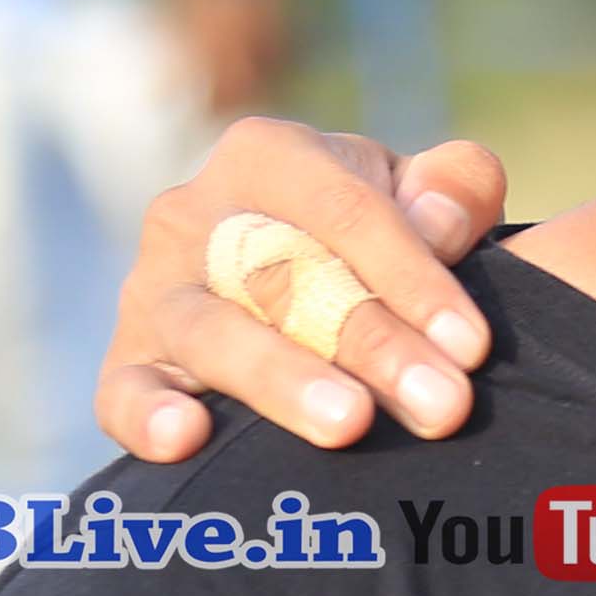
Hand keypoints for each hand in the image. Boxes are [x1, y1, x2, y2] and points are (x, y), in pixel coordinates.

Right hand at [92, 118, 508, 461]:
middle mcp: (195, 213)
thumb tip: (441, 221)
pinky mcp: (127, 362)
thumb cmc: (375, 242)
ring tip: (348, 423)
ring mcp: (152, 289)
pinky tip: (186, 439)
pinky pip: (123, 391)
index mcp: (270, 157)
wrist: (299, 285)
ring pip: (212, 332)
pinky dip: (148, 415)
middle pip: (284, 278)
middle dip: (373, 345)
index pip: (345, 211)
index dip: (413, 277)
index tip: (472, 346)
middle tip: (443, 406)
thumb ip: (456, 187)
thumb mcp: (424, 197)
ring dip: (283, 379)